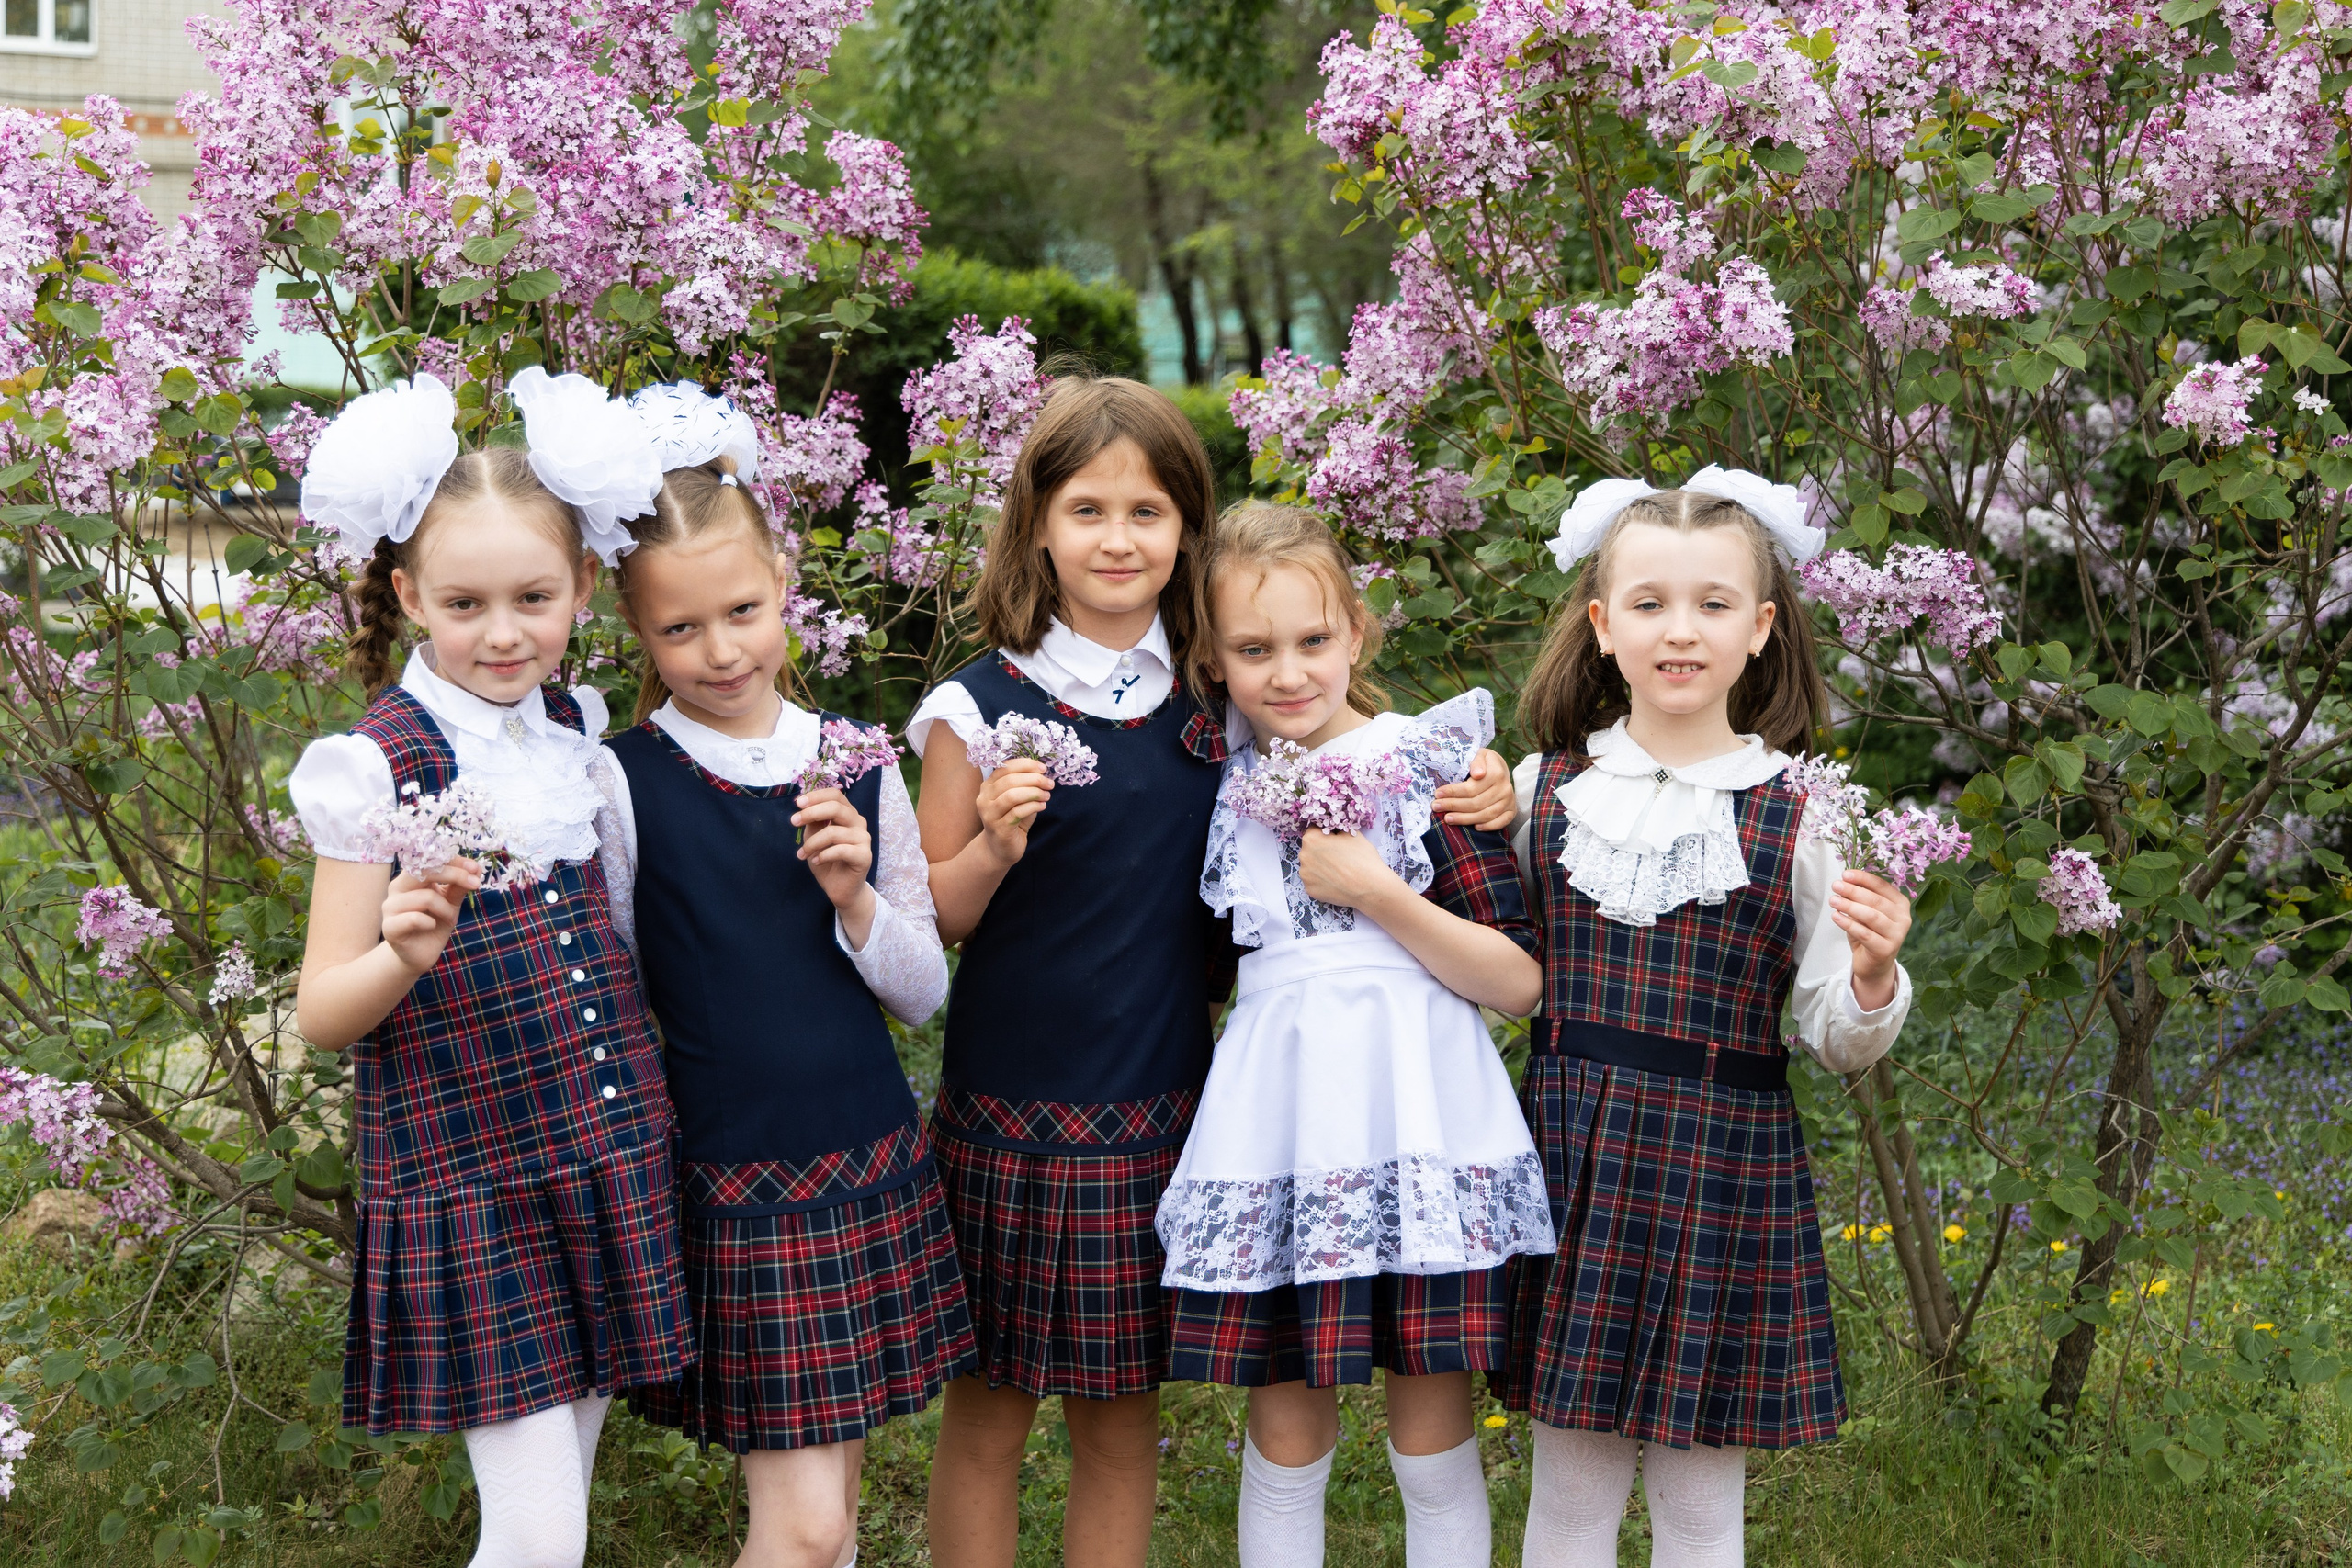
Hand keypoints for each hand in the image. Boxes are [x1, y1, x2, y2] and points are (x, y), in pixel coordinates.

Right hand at [381, 859, 477, 974]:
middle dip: (454, 875)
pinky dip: (430, 922)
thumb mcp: (451, 903)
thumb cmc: (435, 923)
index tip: (476, 868)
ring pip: (426, 897)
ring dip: (446, 908)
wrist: (420, 954)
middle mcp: (397, 888)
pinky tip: (432, 926)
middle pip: (424, 871)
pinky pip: (414, 918)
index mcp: (411, 878)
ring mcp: (390, 907)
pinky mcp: (389, 927)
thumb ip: (458, 887)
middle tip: (475, 884)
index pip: (430, 860)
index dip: (454, 861)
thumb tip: (475, 870)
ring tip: (449, 918)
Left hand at [793, 787, 876, 923]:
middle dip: (811, 813)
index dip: (816, 796)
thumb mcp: (814, 838)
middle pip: (836, 807)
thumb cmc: (827, 861)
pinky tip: (816, 861)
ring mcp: (864, 839)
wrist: (840, 889)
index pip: (835, 795)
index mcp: (848, 814)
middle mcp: (858, 823)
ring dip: (812, 843)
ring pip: (833, 832)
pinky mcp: (864, 856)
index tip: (797, 804)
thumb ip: (813, 822)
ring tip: (802, 854)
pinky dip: (823, 855)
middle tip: (793, 821)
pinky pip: (840, 850)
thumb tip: (803, 807)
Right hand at [975, 757, 1052, 868]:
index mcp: (988, 786)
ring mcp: (989, 814)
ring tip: (1047, 795)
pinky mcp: (999, 828)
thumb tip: (1042, 771)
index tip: (1043, 768)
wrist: (1000, 849)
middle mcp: (984, 798)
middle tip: (1049, 784)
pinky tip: (1042, 806)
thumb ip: (1025, 784)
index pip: (1005, 767)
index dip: (1025, 765)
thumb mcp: (1017, 799)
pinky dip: (1033, 806)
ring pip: (1012, 796)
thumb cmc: (1011, 820)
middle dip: (1034, 779)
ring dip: (1034, 793)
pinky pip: (1017, 812)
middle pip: (1010, 780)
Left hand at [1297, 827, 1404, 910]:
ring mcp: (1305, 875)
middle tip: (1339, 857)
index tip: (1336, 842)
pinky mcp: (1310, 890)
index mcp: (1311, 838)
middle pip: (1310, 849)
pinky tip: (1335, 882)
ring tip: (1338, 871)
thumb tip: (1332, 829)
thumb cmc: (1362, 858)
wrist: (1370, 887)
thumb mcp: (1351, 833)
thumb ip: (1336, 829)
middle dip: (1321, 851)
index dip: (1326, 835)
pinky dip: (1322, 881)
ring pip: (1311, 866)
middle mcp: (1303, 856)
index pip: (1314, 831)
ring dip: (1320, 867)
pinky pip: (1314, 882)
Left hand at [1436, 747, 1515, 831]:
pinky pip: (1500, 822)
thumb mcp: (1479, 755)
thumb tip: (1478, 774)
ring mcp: (1509, 801)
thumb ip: (1476, 761)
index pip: (1471, 788)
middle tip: (1436, 807)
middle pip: (1476, 803)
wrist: (1500, 769)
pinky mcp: (1511, 811)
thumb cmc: (1484, 763)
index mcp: (1497, 773)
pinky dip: (1488, 826)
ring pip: (1485, 815)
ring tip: (1447, 818)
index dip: (1453, 792)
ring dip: (1465, 819)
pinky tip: (1474, 827)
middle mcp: (1505, 788)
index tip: (1437, 794)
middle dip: (1453, 805)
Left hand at [1833, 869, 1910, 1010]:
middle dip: (1854, 891)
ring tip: (1833, 900)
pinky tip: (1836, 917)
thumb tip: (1845, 880)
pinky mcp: (1886, 950)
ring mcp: (1897, 935)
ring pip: (1872, 916)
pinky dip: (1849, 924)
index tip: (1845, 874)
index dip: (1863, 879)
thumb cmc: (1869, 933)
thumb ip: (1861, 897)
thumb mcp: (1866, 912)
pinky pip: (1865, 934)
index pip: (1882, 886)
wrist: (1874, 964)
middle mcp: (1903, 918)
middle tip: (1835, 886)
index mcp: (1901, 904)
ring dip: (1850, 906)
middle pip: (1876, 901)